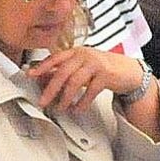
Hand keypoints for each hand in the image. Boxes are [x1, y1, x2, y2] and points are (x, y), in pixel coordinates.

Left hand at [25, 46, 148, 115]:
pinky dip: (82, 102)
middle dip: (51, 89)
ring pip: (75, 82)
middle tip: (43, 101)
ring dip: (65, 98)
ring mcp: (95, 64)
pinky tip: (77, 108)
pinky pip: (90, 90)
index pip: (55, 58)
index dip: (42, 67)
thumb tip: (44, 79)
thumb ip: (65, 71)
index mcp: (76, 51)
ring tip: (60, 108)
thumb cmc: (102, 68)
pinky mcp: (106, 75)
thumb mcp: (81, 67)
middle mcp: (84, 55)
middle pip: (62, 72)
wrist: (128, 70)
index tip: (30, 75)